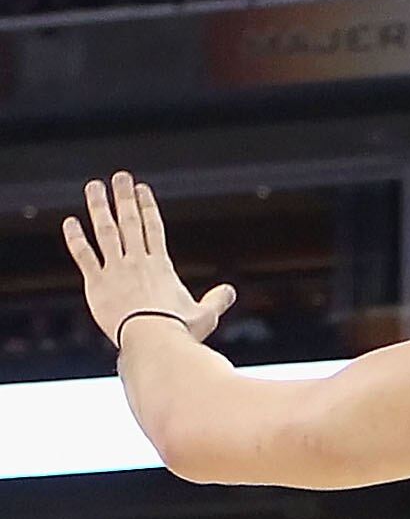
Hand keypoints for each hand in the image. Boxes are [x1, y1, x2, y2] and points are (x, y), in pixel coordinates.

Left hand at [63, 173, 235, 351]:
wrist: (152, 341)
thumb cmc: (179, 332)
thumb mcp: (205, 316)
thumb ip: (216, 300)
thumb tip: (230, 291)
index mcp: (161, 266)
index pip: (152, 228)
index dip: (146, 206)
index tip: (141, 190)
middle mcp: (137, 261)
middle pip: (129, 221)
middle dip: (124, 197)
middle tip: (119, 177)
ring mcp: (115, 270)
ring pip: (105, 231)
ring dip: (98, 207)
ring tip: (94, 187)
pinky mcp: (97, 283)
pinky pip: (84, 255)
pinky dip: (76, 238)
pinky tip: (70, 223)